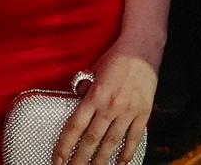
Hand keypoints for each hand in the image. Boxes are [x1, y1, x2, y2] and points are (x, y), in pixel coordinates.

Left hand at [54, 45, 155, 164]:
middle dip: (79, 160)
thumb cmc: (117, 57)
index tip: (57, 160)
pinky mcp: (143, 112)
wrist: (143, 47)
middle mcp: (110, 106)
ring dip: (100, 161)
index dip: (64, 146)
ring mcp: (128, 111)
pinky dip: (127, 153)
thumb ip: (85, 87)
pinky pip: (134, 138)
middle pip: (91, 140)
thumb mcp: (95, 69)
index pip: (75, 126)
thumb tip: (76, 99)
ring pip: (111, 143)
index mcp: (95, 95)